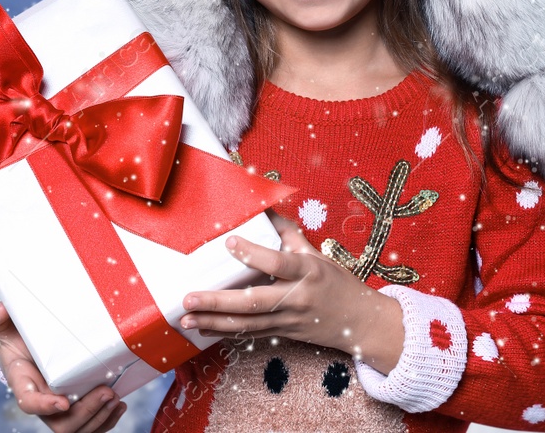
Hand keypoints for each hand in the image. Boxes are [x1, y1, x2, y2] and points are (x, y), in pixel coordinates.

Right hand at [0, 301, 127, 431]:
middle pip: (59, 424)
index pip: (28, 402)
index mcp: (22, 381)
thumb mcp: (2, 323)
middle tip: (107, 392)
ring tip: (115, 397)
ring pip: (76, 428)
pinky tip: (118, 405)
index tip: (63, 402)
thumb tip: (2, 310)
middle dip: (85, 412)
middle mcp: (41, 398)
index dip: (44, 406)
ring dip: (99, 418)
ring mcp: (58, 405)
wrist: (27, 342)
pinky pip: (89, 425)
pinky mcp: (74, 405)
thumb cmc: (16, 334)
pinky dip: (105, 420)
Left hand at [179, 211, 404, 370]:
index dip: (253, 253)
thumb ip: (289, 235)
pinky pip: (250, 334)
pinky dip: (224, 332)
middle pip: (254, 302)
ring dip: (213, 322)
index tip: (229, 242)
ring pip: (247, 324)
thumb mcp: (318, 255)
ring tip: (185, 317)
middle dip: (218, 301)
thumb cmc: (336, 283)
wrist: (358, 321)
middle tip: (189, 297)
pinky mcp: (283, 334)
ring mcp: (289, 319)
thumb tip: (266, 210)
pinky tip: (203, 328)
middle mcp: (297, 297)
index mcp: (308, 271)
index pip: (278, 262)